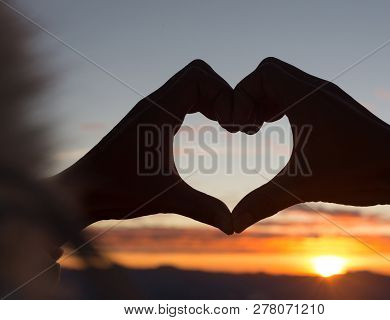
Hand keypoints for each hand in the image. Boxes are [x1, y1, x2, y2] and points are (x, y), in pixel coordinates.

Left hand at [54, 60, 233, 233]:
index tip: (232, 126)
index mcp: (158, 111)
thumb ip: (202, 208)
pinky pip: (183, 98)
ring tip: (226, 126)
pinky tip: (208, 129)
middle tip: (233, 124)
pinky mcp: (151, 119)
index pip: (199, 77)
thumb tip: (233, 225)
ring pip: (191, 84)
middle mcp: (154, 103)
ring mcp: (152, 109)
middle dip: (222, 94)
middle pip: (199, 75)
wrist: (83, 190)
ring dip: (212, 100)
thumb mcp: (166, 198)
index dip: (223, 94)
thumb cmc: (116, 191)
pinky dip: (201, 106)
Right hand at [232, 57, 389, 231]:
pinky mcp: (333, 107)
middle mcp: (317, 89)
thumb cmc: (359, 172)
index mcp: (307, 97)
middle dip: (250, 98)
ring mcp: (327, 96)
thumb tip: (234, 223)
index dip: (242, 97)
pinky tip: (280, 129)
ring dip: (265, 101)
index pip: (263, 73)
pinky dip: (281, 105)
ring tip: (258, 129)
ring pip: (284, 81)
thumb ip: (262, 201)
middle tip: (248, 129)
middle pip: (269, 73)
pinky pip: (298, 92)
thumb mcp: (302, 186)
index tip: (242, 129)